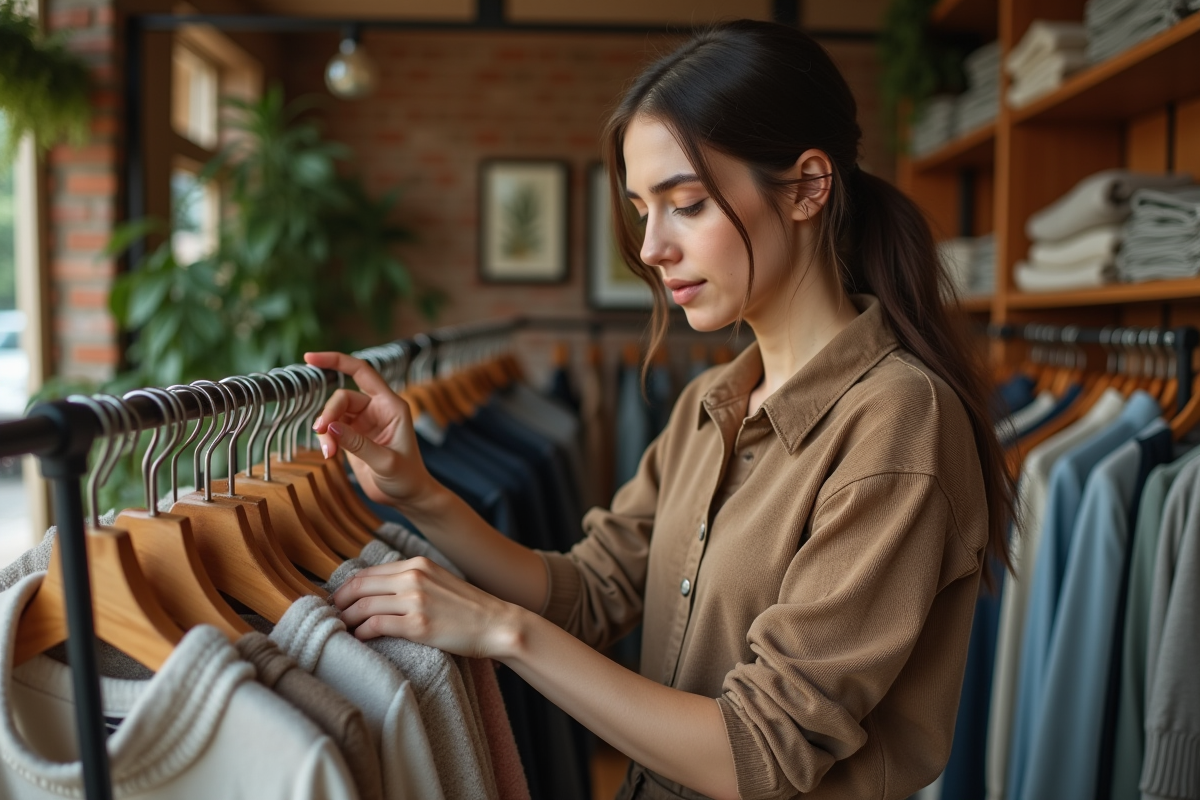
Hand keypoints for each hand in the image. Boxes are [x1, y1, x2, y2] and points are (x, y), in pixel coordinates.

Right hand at [304, 351, 440, 510]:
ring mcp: (363, 423)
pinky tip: (330, 455)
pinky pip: (331, 430)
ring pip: (333, 415)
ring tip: (330, 454)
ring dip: (325, 432)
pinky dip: (326, 441)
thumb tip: (328, 427)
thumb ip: (357, 444)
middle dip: (328, 415)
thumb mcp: (385, 462)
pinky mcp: (352, 437)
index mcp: (391, 405)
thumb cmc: (406, 478)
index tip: (310, 358)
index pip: (362, 372)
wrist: (409, 497)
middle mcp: (377, 409)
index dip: (337, 361)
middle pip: (342, 398)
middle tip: (321, 434)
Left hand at [331, 557, 522, 659]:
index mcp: (417, 564)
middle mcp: (414, 577)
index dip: (344, 588)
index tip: (336, 602)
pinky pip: (376, 626)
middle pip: (359, 586)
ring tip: (342, 630)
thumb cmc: (467, 608)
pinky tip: (360, 639)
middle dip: (338, 603)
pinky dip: (361, 633)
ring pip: (363, 606)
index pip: (367, 573)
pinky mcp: (419, 625)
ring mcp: (416, 600)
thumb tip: (376, 592)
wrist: (497, 624)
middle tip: (330, 617)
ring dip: (346, 620)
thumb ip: (410, 581)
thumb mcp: (437, 581)